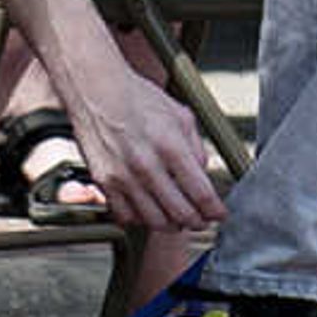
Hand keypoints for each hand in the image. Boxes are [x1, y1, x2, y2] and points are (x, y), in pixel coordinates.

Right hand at [64, 58, 225, 233]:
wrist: (97, 91)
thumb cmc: (137, 98)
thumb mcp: (181, 115)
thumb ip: (196, 147)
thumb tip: (204, 173)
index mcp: (170, 146)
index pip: (201, 192)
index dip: (215, 210)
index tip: (219, 213)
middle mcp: (147, 165)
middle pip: (180, 213)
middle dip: (197, 222)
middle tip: (203, 220)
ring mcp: (123, 177)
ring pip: (154, 220)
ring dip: (172, 225)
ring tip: (179, 220)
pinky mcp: (104, 182)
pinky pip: (126, 215)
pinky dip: (141, 220)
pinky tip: (150, 211)